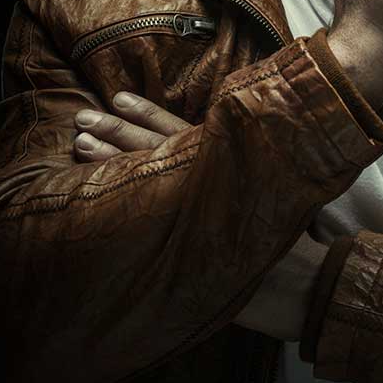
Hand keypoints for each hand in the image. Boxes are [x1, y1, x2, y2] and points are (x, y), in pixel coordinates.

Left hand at [71, 91, 330, 342]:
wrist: (304, 285)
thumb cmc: (288, 243)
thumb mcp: (265, 194)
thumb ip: (236, 169)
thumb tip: (208, 150)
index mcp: (227, 166)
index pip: (178, 133)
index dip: (147, 116)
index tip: (117, 98)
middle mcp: (210, 184)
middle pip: (155, 151)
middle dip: (116, 133)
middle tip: (82, 118)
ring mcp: (197, 216)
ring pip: (145, 179)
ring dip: (110, 160)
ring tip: (78, 144)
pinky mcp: (188, 247)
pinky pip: (146, 219)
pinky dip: (120, 202)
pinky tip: (91, 195)